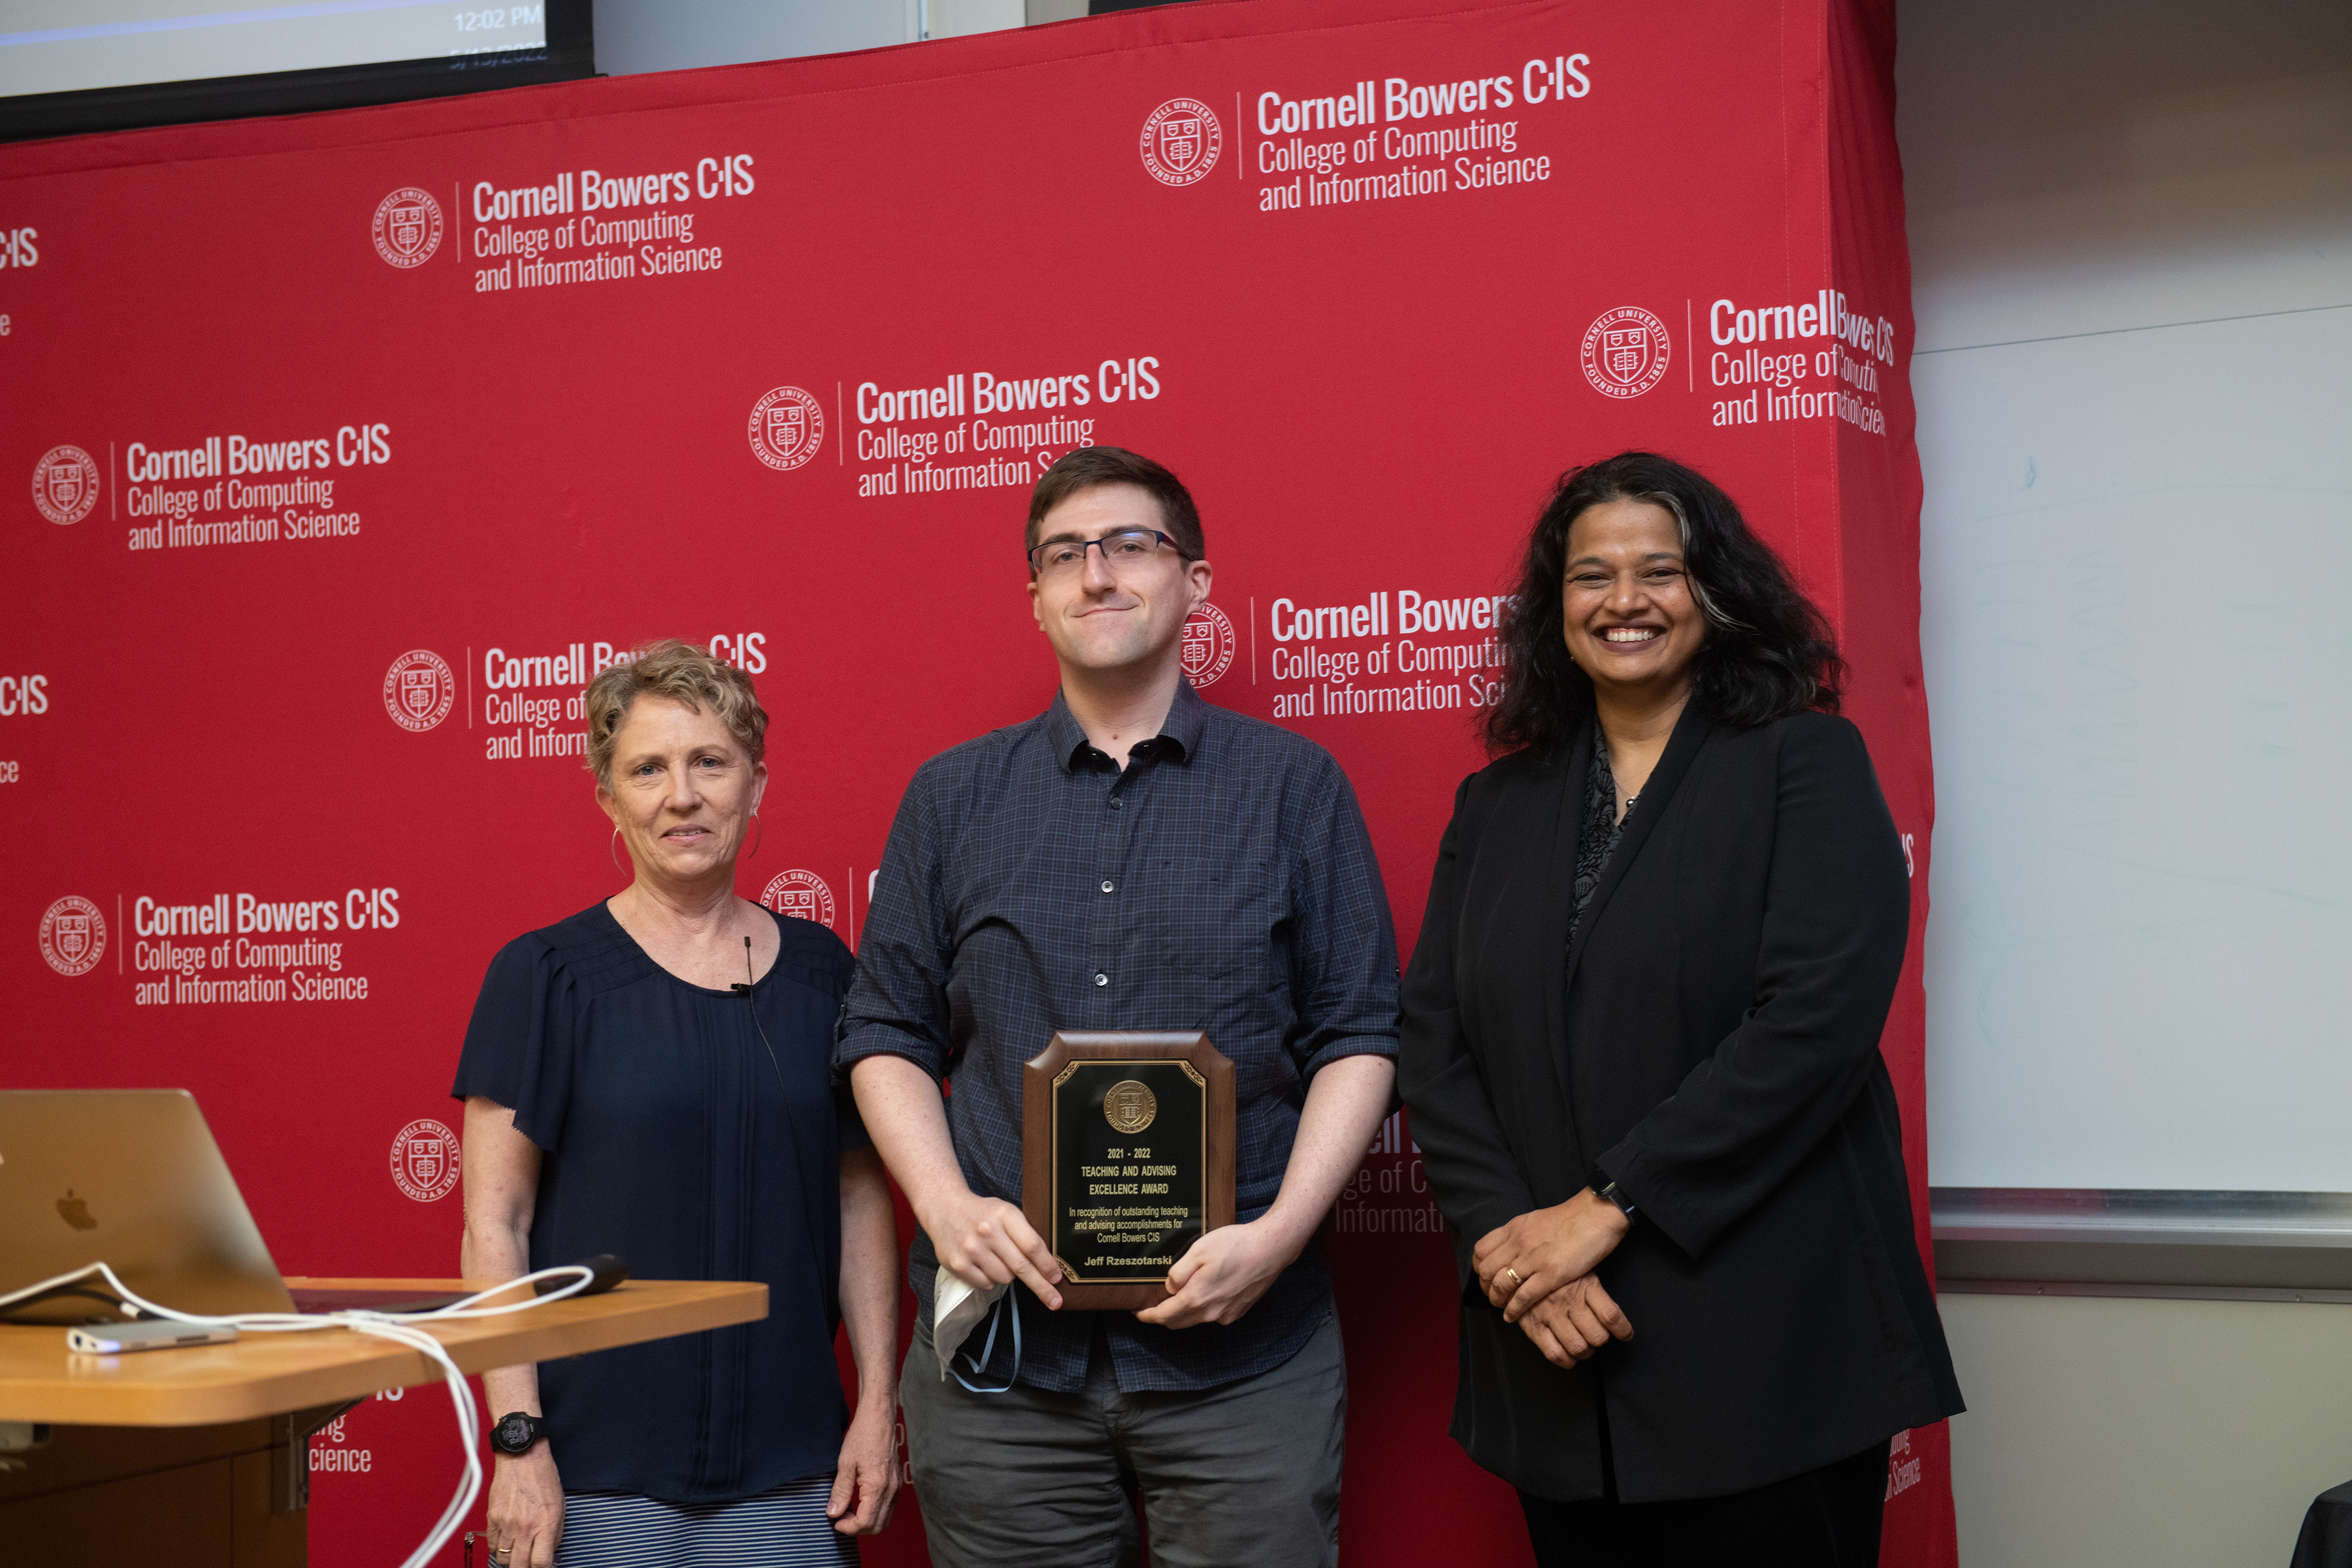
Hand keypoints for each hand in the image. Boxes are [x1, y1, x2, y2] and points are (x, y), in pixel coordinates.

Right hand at [485, 1446, 562, 1567]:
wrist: (522, 1456)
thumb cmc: (543, 1476)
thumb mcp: (560, 1505)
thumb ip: (555, 1532)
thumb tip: (550, 1551)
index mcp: (545, 1524)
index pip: (541, 1562)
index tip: (541, 1566)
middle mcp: (525, 1527)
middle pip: (519, 1565)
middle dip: (523, 1567)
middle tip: (527, 1562)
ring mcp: (506, 1524)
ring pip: (503, 1558)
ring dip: (510, 1559)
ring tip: (516, 1551)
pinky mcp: (492, 1518)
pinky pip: (492, 1544)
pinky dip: (498, 1547)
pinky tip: (506, 1542)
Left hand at [826, 1397, 902, 1534]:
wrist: (879, 1416)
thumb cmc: (863, 1435)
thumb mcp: (845, 1463)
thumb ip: (840, 1491)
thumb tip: (833, 1513)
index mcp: (877, 1486)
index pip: (865, 1522)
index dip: (848, 1528)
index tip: (835, 1522)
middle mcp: (891, 1489)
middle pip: (878, 1526)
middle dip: (858, 1528)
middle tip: (841, 1518)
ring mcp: (897, 1486)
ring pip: (885, 1519)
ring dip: (867, 1522)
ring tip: (850, 1510)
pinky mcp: (897, 1481)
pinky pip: (889, 1507)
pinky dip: (875, 1512)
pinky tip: (861, 1502)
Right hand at [920, 1189, 1063, 1309]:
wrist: (944, 1208)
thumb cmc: (982, 1213)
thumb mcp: (1006, 1213)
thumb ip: (1024, 1234)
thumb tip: (1047, 1266)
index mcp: (1004, 1214)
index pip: (1032, 1245)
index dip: (1047, 1265)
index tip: (1057, 1278)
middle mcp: (987, 1231)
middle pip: (1021, 1267)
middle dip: (1042, 1286)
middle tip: (1055, 1301)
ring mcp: (971, 1249)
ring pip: (1005, 1278)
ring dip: (1008, 1275)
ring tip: (998, 1259)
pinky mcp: (958, 1264)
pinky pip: (986, 1284)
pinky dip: (990, 1279)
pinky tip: (984, 1264)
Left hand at [1133, 1219, 1297, 1328]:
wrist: (1271, 1249)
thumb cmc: (1235, 1245)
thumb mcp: (1198, 1251)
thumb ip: (1178, 1273)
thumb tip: (1169, 1288)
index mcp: (1197, 1298)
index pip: (1164, 1316)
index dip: (1147, 1316)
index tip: (1137, 1312)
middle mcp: (1211, 1313)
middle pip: (1178, 1322)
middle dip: (1163, 1316)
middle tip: (1153, 1302)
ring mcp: (1226, 1314)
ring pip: (1196, 1319)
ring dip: (1184, 1311)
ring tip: (1179, 1293)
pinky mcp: (1238, 1311)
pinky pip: (1213, 1315)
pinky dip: (1203, 1308)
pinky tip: (1205, 1290)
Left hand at [1473, 1189, 1631, 1322]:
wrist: (1596, 1215)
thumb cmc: (1571, 1218)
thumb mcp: (1536, 1220)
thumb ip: (1521, 1233)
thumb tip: (1510, 1247)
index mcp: (1514, 1228)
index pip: (1481, 1250)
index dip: (1479, 1267)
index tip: (1485, 1277)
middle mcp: (1519, 1242)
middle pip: (1486, 1270)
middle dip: (1485, 1286)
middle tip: (1493, 1295)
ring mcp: (1534, 1258)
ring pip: (1501, 1284)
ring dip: (1497, 1299)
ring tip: (1501, 1306)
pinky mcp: (1551, 1274)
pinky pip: (1523, 1296)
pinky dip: (1513, 1309)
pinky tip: (1512, 1316)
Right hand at [1516, 1274, 1633, 1368]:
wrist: (1521, 1263)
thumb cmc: (1557, 1268)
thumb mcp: (1582, 1269)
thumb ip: (1596, 1290)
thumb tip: (1615, 1315)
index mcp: (1586, 1285)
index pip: (1611, 1316)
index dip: (1623, 1330)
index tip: (1625, 1334)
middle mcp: (1569, 1301)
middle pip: (1597, 1336)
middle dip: (1600, 1340)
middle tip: (1597, 1336)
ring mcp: (1551, 1314)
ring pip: (1578, 1347)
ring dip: (1586, 1351)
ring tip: (1584, 1345)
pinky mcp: (1534, 1325)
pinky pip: (1554, 1353)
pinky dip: (1566, 1361)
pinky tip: (1570, 1356)